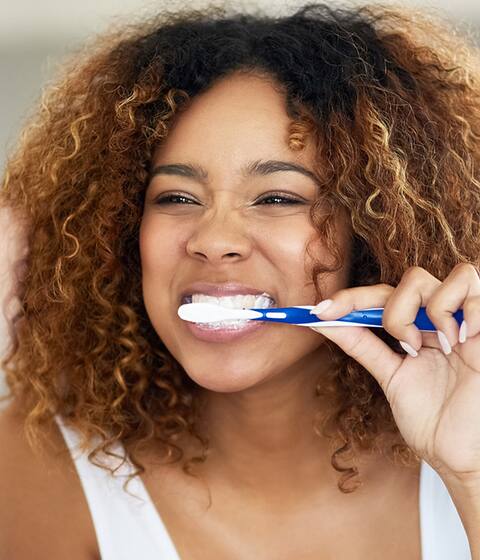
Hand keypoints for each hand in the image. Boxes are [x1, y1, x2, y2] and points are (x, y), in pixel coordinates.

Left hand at [309, 264, 479, 483]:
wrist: (463, 456)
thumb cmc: (433, 420)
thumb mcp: (390, 376)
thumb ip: (362, 344)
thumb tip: (323, 321)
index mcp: (418, 329)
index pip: (382, 296)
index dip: (350, 298)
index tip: (319, 312)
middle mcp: (442, 320)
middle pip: (412, 279)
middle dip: (396, 310)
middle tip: (404, 345)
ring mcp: (467, 321)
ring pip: (444, 277)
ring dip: (431, 308)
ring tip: (438, 345)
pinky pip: (475, 287)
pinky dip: (463, 309)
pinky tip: (461, 341)